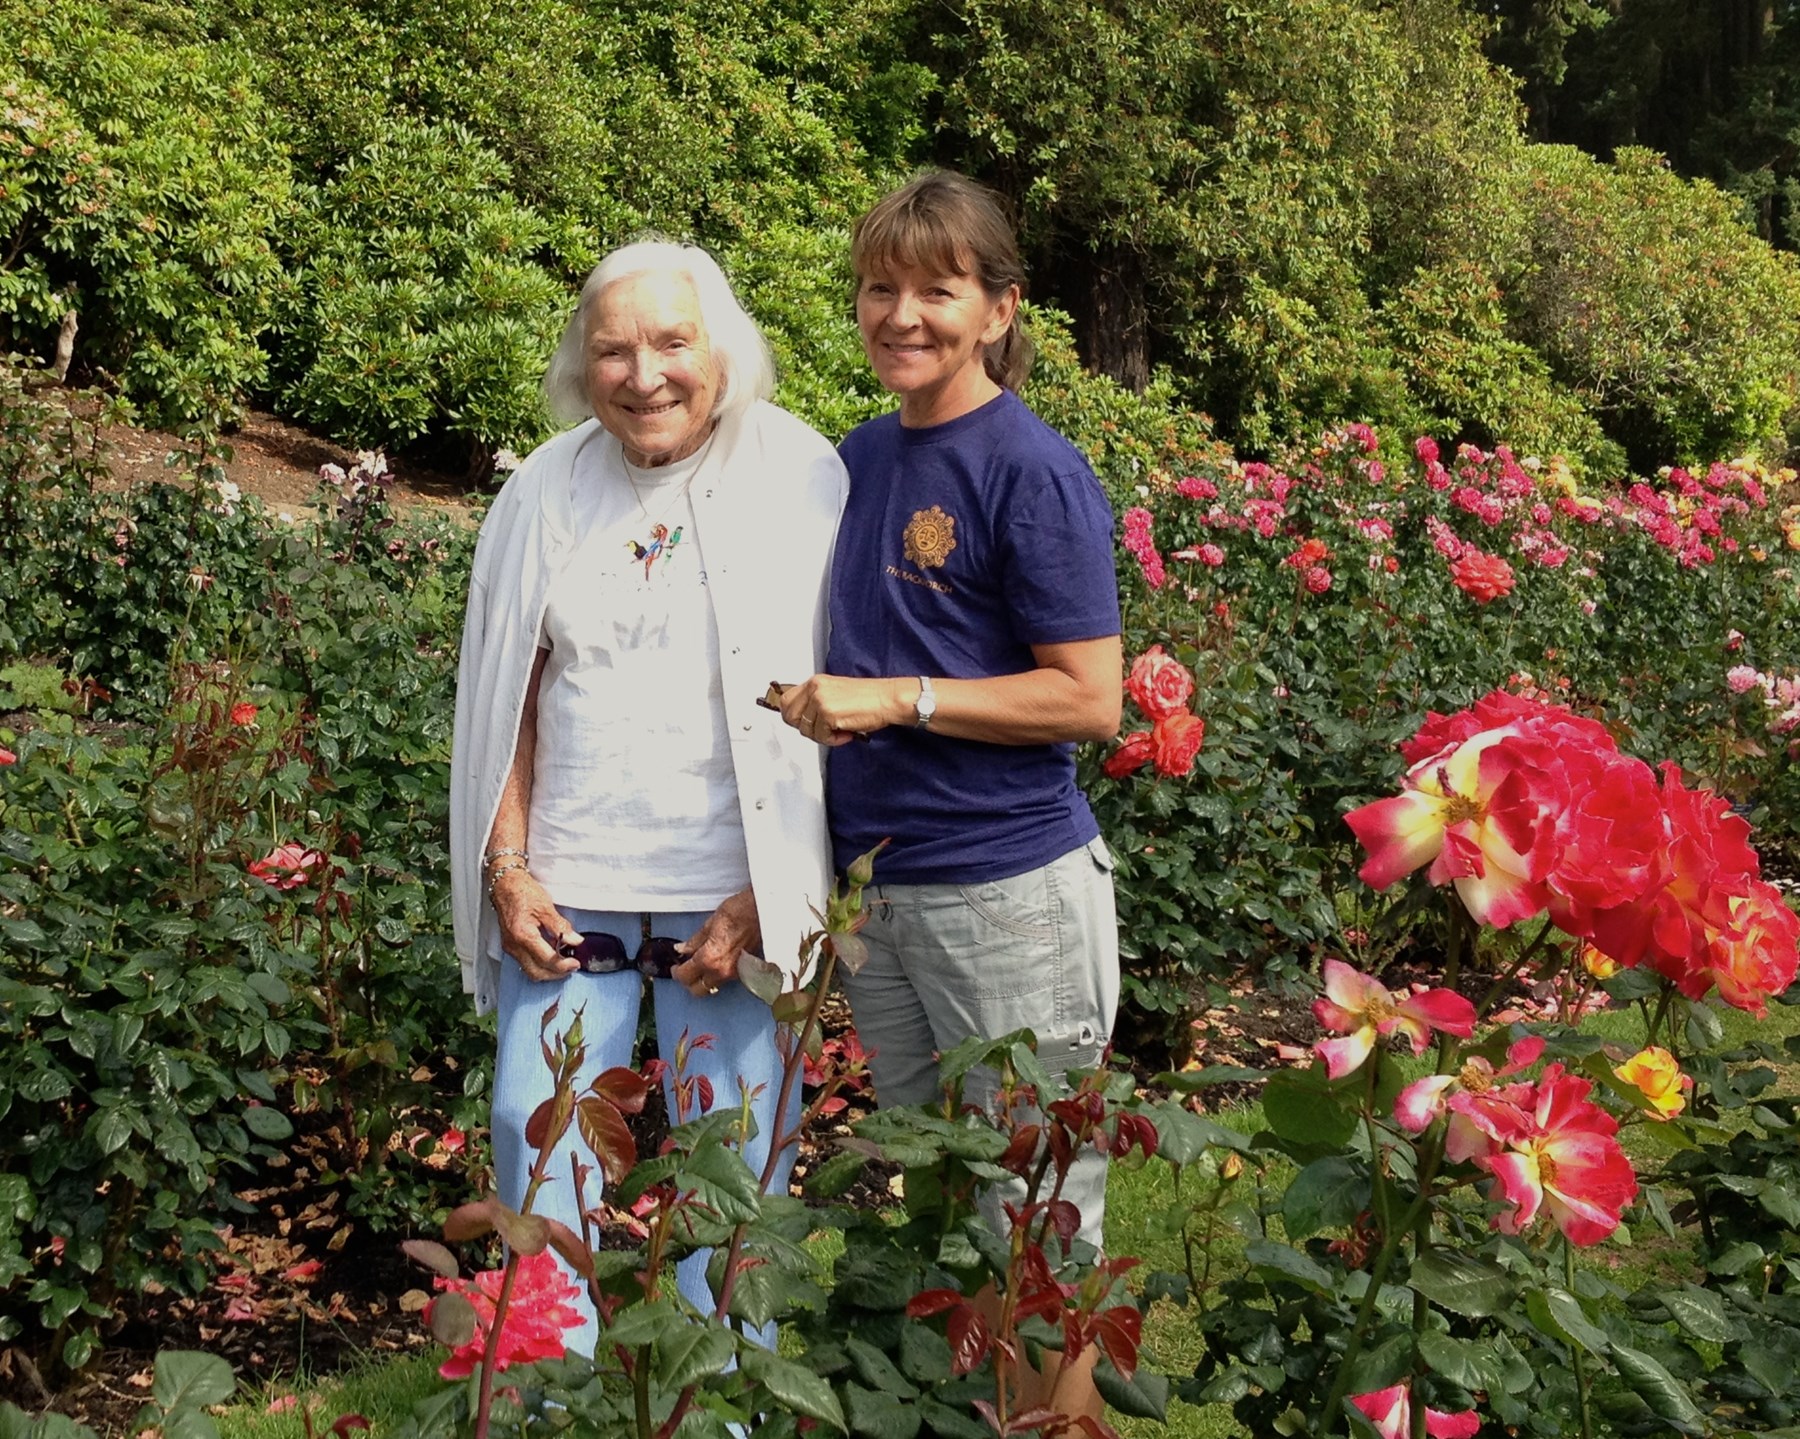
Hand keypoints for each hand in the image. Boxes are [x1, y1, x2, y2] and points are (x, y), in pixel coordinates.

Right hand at [491, 869, 578, 981]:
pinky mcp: (510, 946)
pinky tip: (550, 953)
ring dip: (548, 970)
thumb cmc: (523, 892)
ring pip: (530, 970)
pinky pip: (526, 962)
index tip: (575, 963)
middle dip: (556, 974)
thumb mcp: (546, 907)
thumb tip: (575, 941)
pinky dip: (539, 963)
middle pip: (536, 973)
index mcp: (523, 935)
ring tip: (563, 960)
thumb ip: (561, 926)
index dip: (563, 965)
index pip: (546, 960)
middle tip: (571, 966)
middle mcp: (514, 945)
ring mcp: (510, 947)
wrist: (505, 885)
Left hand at [673, 887, 761, 996]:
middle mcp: (722, 971)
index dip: (677, 972)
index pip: (685, 976)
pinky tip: (716, 962)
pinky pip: (725, 980)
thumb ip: (694, 941)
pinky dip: (717, 975)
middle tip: (685, 969)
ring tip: (701, 965)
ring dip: (704, 980)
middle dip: (688, 982)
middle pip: (698, 990)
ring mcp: (735, 974)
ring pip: (712, 986)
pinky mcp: (745, 971)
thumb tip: (682, 950)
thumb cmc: (738, 911)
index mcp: (709, 958)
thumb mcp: (710, 923)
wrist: (764, 910)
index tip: (675, 966)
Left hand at [777, 674, 912, 745]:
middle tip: (824, 730)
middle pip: (790, 717)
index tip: (804, 723)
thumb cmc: (869, 698)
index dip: (793, 716)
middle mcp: (815, 689)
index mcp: (816, 682)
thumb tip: (804, 718)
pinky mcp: (828, 714)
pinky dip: (834, 740)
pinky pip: (821, 737)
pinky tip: (846, 733)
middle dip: (806, 729)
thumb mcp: (836, 692)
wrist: (887, 699)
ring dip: (823, 736)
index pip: (786, 701)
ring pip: (806, 730)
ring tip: (840, 730)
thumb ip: (817, 701)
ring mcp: (820, 701)